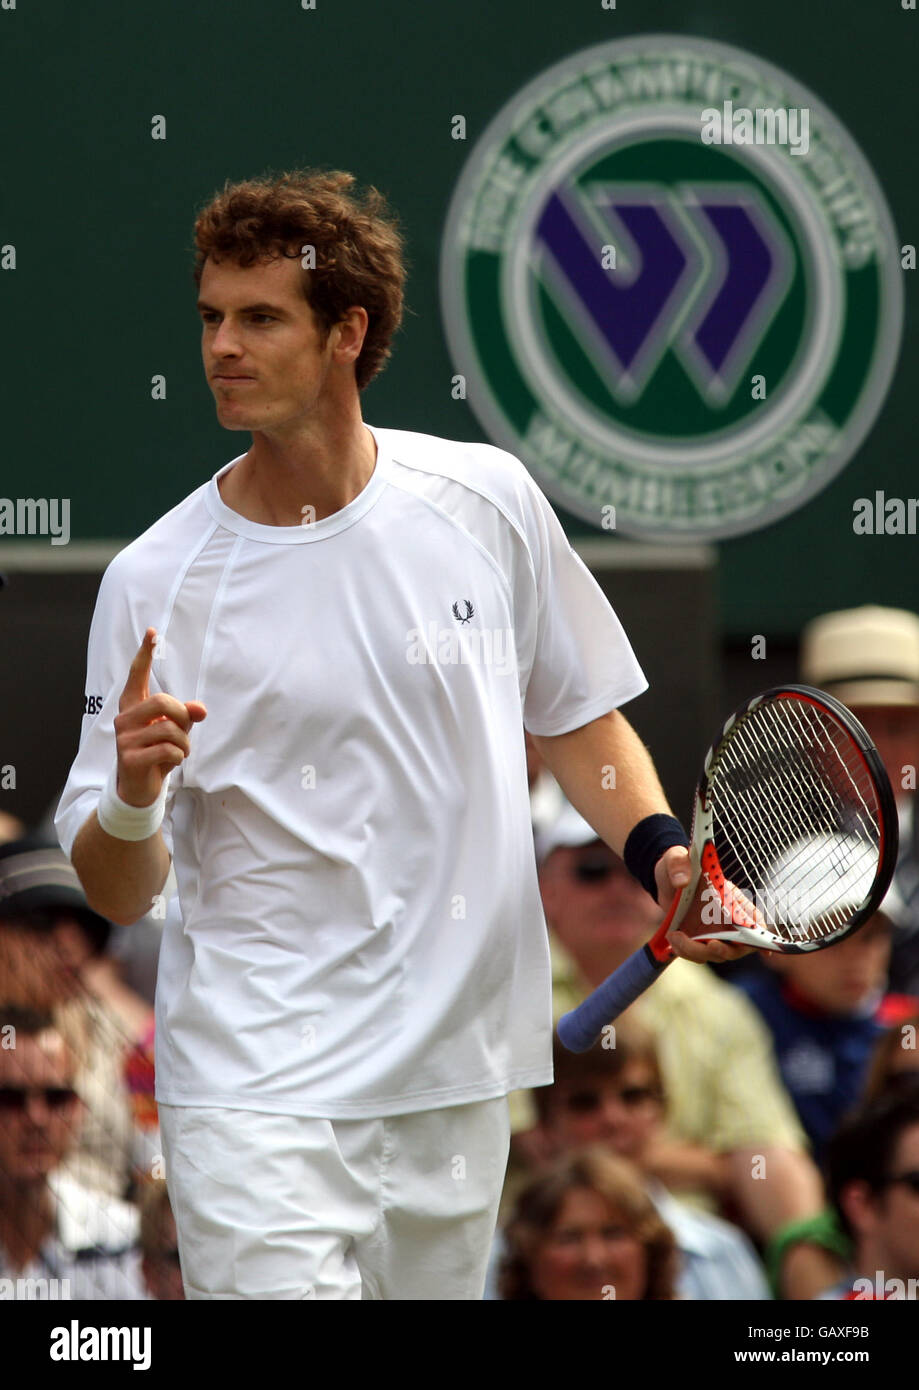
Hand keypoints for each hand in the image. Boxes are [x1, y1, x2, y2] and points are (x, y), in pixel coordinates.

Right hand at [114, 628, 206, 807]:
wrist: (139, 787)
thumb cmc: (157, 753)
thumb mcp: (175, 732)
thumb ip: (186, 716)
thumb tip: (200, 710)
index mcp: (133, 706)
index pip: (136, 675)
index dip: (144, 654)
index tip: (152, 632)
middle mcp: (124, 718)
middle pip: (162, 702)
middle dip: (183, 716)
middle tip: (186, 730)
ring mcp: (124, 738)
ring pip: (169, 729)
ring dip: (184, 743)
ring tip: (180, 751)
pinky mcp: (129, 758)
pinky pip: (167, 750)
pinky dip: (178, 756)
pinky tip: (172, 761)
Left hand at [654, 845, 756, 964]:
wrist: (662, 882)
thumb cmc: (676, 868)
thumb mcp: (675, 858)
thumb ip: (678, 863)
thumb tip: (682, 881)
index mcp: (732, 899)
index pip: (754, 921)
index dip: (761, 935)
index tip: (755, 942)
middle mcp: (727, 920)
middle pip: (736, 946)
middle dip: (724, 949)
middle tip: (710, 944)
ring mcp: (713, 933)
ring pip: (714, 954)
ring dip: (696, 951)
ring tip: (676, 937)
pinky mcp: (698, 941)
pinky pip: (697, 955)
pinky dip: (685, 952)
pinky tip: (673, 940)